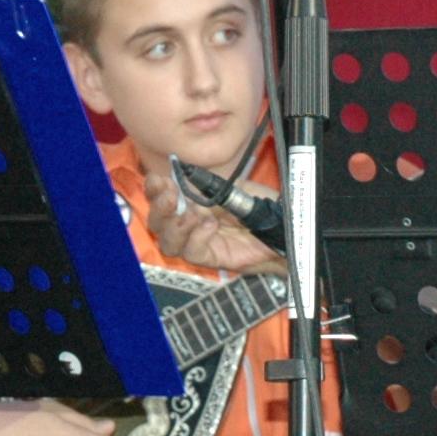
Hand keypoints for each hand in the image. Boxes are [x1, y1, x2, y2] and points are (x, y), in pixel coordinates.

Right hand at [145, 172, 283, 274]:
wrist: (282, 227)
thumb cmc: (260, 206)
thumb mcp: (233, 188)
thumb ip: (208, 185)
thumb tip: (185, 178)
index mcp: (190, 201)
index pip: (161, 197)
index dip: (154, 189)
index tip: (158, 180)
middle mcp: (189, 222)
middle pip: (157, 223)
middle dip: (159, 208)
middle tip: (170, 196)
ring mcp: (198, 241)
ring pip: (168, 242)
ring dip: (174, 226)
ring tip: (191, 215)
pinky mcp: (211, 257)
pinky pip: (192, 252)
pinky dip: (197, 237)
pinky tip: (210, 225)